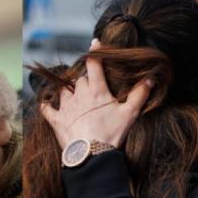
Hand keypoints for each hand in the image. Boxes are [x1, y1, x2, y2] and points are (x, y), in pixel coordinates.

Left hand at [39, 39, 153, 149]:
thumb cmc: (111, 134)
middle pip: (80, 78)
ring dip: (68, 90)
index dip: (95, 51)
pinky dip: (47, 105)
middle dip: (85, 79)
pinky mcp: (56, 120)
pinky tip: (47, 104)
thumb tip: (150, 80)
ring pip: (63, 90)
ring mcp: (66, 106)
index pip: (94, 63)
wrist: (91, 155)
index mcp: (97, 90)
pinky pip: (47, 109)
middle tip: (92, 86)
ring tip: (74, 94)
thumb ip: (139, 95)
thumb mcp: (129, 114)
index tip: (95, 43)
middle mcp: (79, 94)